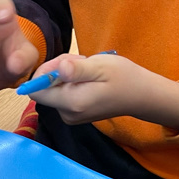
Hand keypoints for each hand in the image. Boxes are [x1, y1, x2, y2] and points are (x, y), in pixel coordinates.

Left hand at [29, 53, 178, 128]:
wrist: (141, 95)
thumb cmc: (123, 77)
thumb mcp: (101, 66)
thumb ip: (78, 69)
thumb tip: (58, 69)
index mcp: (71, 103)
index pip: (36, 90)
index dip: (45, 71)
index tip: (66, 62)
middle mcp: (67, 114)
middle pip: (45, 88)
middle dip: (58, 70)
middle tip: (82, 62)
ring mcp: (70, 116)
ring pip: (54, 89)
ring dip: (66, 74)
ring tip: (89, 69)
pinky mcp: (75, 114)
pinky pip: (63, 94)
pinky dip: (72, 82)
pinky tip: (89, 78)